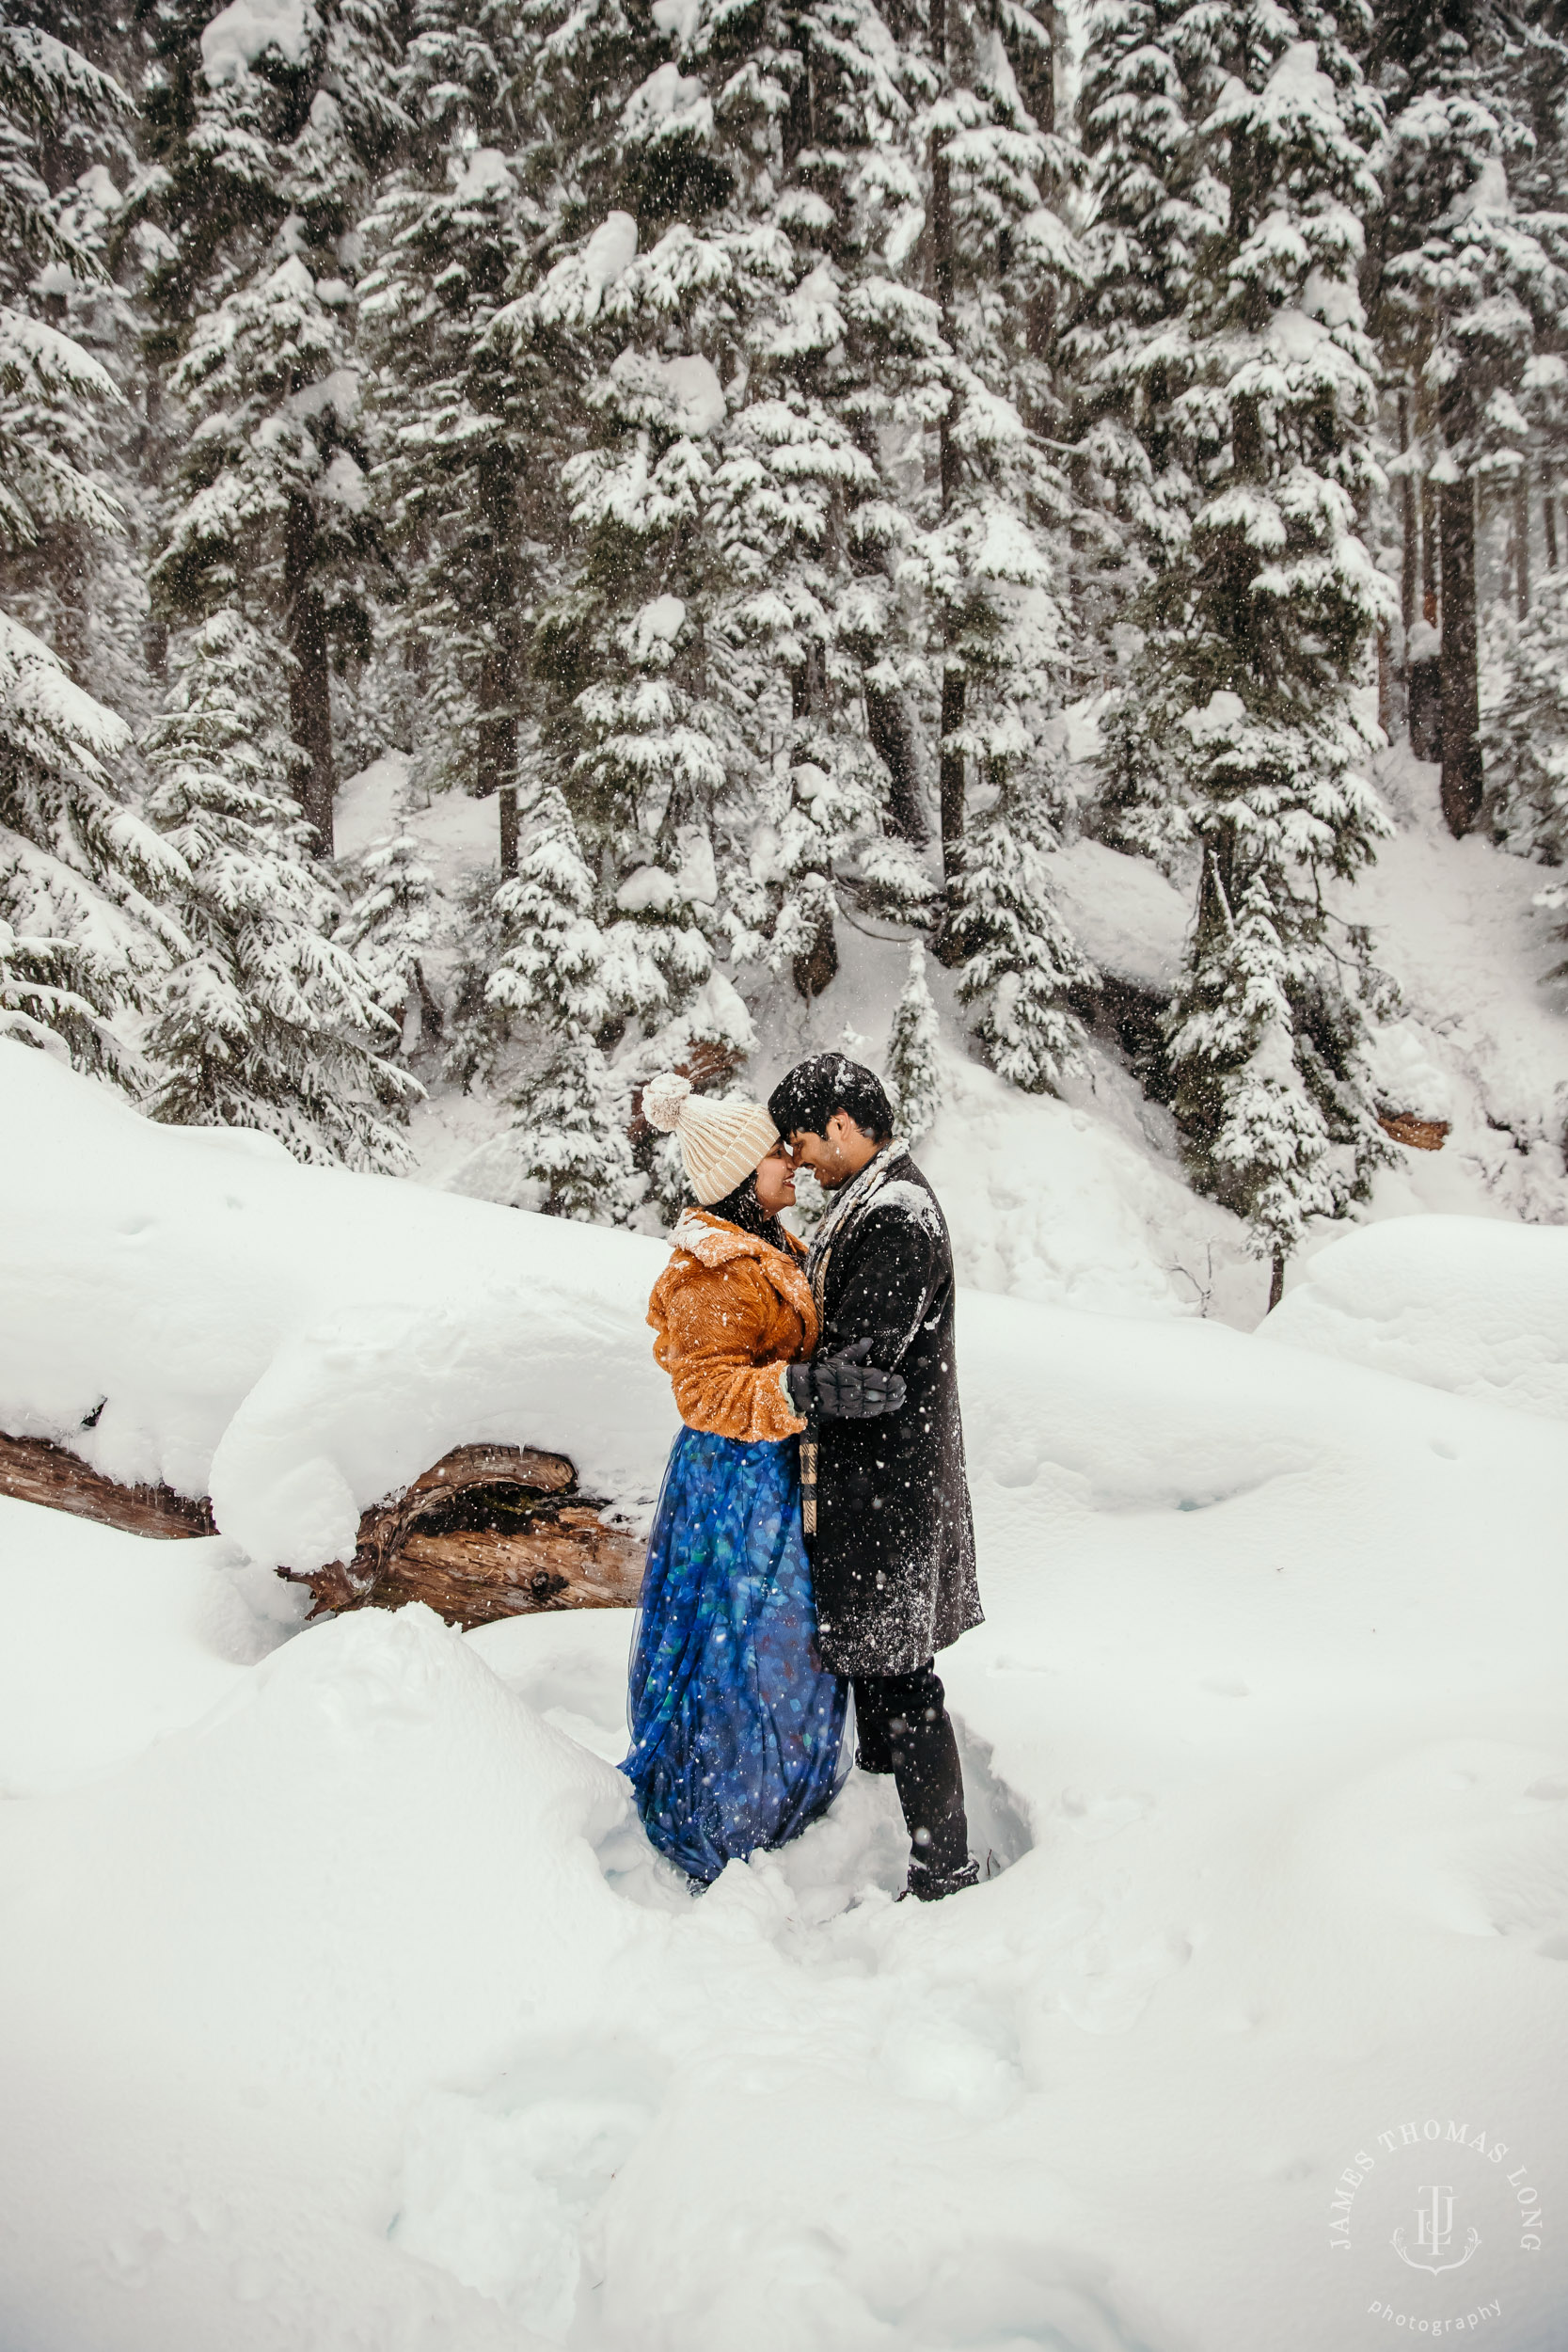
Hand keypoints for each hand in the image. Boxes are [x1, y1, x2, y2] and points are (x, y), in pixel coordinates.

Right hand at [787, 1338, 905, 1419]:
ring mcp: (851, 1403)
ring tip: (900, 1400)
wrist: (804, 1390)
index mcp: (853, 1375)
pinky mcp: (847, 1412)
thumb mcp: (838, 1358)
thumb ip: (856, 1351)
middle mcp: (854, 1390)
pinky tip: (885, 1408)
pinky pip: (866, 1413)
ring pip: (876, 1405)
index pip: (877, 1379)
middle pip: (880, 1393)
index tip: (899, 1379)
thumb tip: (868, 1341)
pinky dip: (877, 1411)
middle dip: (894, 1393)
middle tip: (903, 1389)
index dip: (891, 1381)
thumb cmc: (822, 1372)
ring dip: (890, 1404)